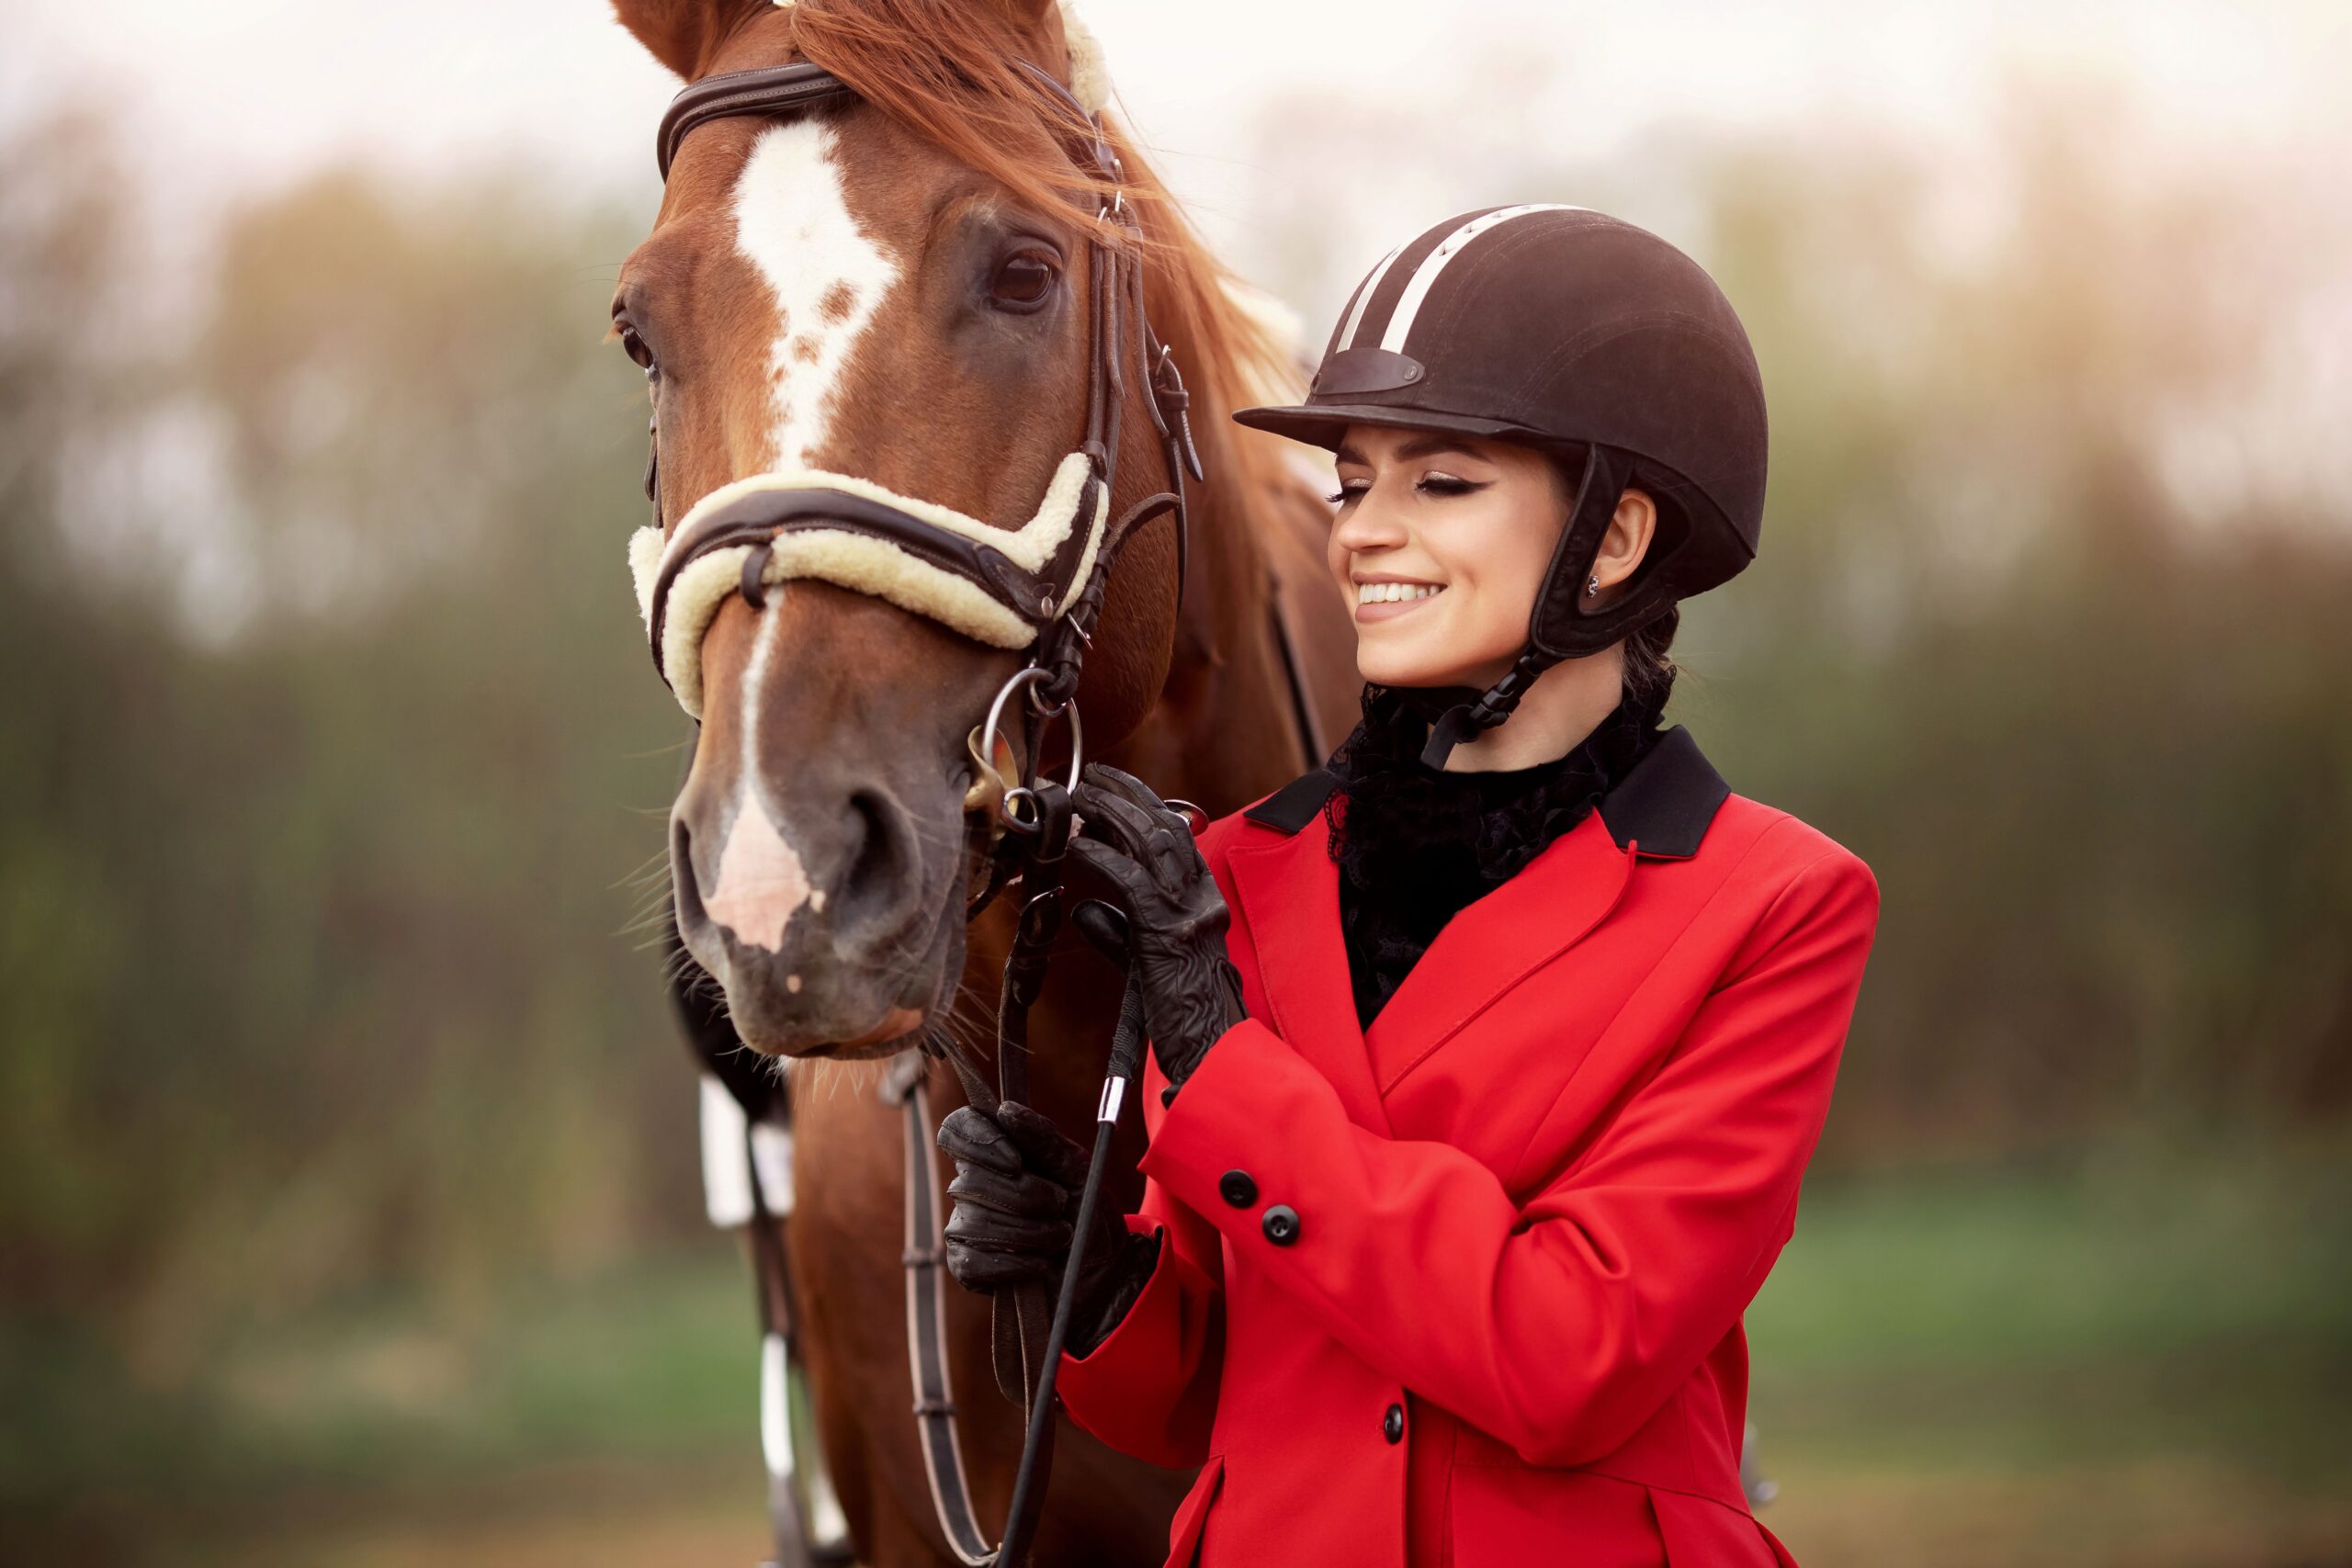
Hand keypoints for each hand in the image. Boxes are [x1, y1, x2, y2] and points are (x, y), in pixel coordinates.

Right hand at [937, 1100, 1156, 1353]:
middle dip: (1024, 1196)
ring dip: (1029, 1233)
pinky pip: (974, 1262)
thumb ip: (1044, 1137)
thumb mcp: (1076, 1167)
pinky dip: (1015, 1264)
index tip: (1016, 1160)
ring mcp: (964, 1227)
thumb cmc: (1085, 1208)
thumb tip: (1006, 1110)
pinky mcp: (967, 1267)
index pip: (957, 1129)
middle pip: (970, 1181)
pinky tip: (1040, 1264)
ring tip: (1060, 1236)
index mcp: (993, 1152)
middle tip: (1060, 1204)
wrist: (1102, 1268)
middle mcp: (970, 1186)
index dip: (978, 1141)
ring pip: (976, 1224)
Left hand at [1069, 764, 1246, 1095]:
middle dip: (1126, 794)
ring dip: (1113, 813)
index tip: (1111, 782)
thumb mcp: (1150, 960)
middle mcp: (1203, 898)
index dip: (1143, 801)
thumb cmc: (1182, 1012)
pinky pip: (1132, 883)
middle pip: (1166, 827)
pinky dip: (1103, 858)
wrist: (1210, 1049)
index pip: (1178, 833)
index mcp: (1205, 898)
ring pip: (1152, 844)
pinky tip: (1078, 847)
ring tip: (1081, 796)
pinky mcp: (1168, 934)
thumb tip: (1084, 910)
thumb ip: (1121, 931)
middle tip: (1089, 776)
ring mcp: (1190, 914)